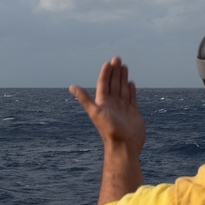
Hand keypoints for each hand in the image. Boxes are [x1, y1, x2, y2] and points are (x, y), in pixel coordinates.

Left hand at [70, 57, 145, 204]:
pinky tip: (131, 83)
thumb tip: (71, 87)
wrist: (124, 145)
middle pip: (113, 84)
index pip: (103, 84)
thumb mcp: (95, 112)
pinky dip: (131, 90)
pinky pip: (131, 98)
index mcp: (103, 102)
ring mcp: (123, 108)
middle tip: (117, 59)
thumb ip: (84, 98)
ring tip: (124, 67)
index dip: (105, 73)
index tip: (108, 63)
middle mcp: (112, 104)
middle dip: (115, 72)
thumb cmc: (108, 130)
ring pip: (122, 89)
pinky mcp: (132, 112)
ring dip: (122, 78)